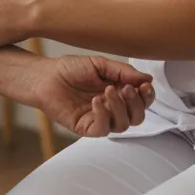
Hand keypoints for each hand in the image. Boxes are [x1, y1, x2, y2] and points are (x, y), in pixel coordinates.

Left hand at [34, 55, 153, 137]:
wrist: (46, 75)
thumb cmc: (71, 69)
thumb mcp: (100, 64)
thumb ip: (123, 71)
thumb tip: (147, 78)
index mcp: (119, 93)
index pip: (142, 102)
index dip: (148, 96)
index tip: (145, 85)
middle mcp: (112, 109)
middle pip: (137, 117)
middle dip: (136, 104)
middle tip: (128, 88)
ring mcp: (100, 119)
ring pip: (123, 125)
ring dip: (120, 108)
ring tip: (108, 90)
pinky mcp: (86, 128)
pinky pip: (103, 129)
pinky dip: (103, 115)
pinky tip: (96, 101)